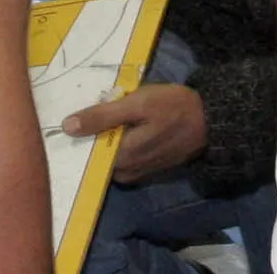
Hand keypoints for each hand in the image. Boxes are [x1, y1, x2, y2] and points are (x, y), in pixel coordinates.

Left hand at [62, 83, 205, 183]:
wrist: (210, 120)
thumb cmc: (174, 108)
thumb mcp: (137, 104)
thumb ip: (102, 116)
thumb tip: (67, 127)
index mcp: (121, 158)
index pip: (85, 152)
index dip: (78, 133)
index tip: (73, 114)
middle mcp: (126, 172)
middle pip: (96, 155)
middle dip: (92, 134)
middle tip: (93, 108)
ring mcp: (137, 172)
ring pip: (109, 156)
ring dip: (106, 137)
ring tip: (108, 113)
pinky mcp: (146, 167)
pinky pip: (123, 157)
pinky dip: (119, 142)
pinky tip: (123, 123)